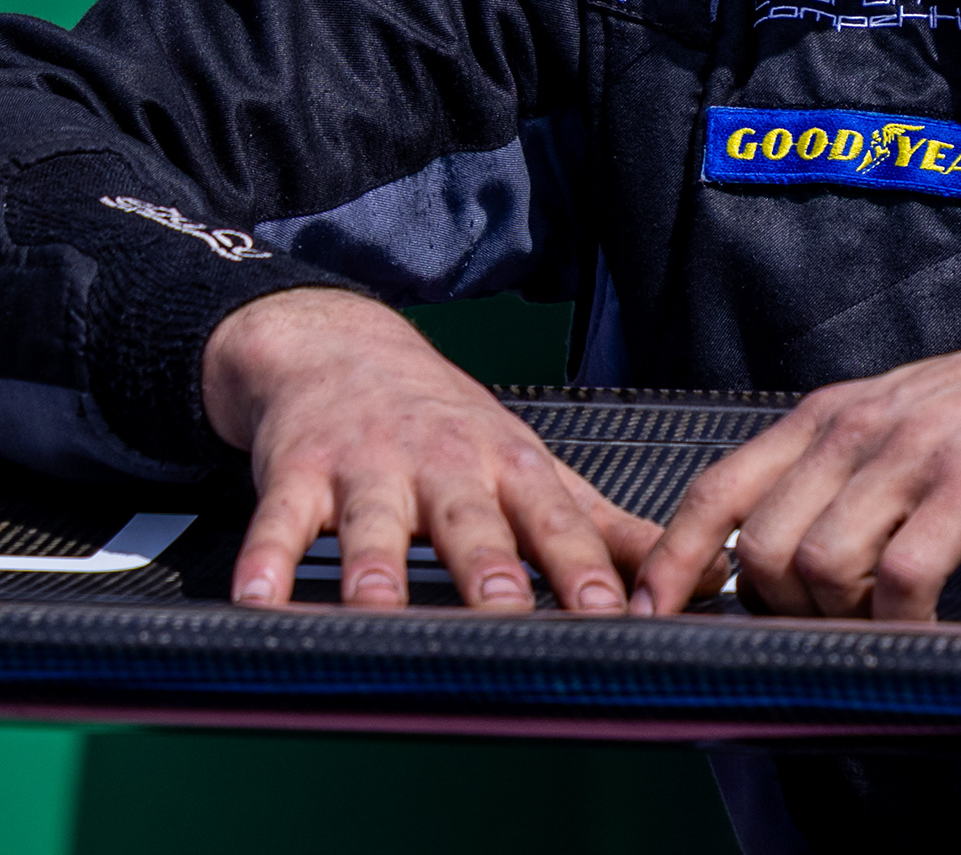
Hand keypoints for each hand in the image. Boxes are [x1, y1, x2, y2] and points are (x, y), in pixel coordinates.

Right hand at [204, 288, 654, 613]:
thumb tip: (704, 574)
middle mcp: (440, 462)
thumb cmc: (448, 424)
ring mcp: (365, 465)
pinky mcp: (296, 471)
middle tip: (501, 608)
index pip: (553, 521)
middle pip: (466, 519)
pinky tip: (255, 598)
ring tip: (373, 608)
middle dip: (484, 564)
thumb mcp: (531, 463)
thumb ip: (605, 528)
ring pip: (370, 522)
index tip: (612, 613)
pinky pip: (278, 518)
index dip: (582, 567)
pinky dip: (264, 558)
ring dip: (372, 567)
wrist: (339, 347)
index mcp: (506, 467)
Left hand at [631, 295, 960, 621]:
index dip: (673, 559)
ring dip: (840, 617)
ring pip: (818, 566)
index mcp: (827, 414)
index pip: (713, 487)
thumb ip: (841, 474)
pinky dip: (900, 623)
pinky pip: (901, 579)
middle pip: (759, 545)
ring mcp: (910, 457)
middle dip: (776, 609)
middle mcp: (853, 429)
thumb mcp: (902, 422)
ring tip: (883, 620)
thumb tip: (780, 553)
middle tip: (823, 628)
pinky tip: (922, 628)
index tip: (651, 613)